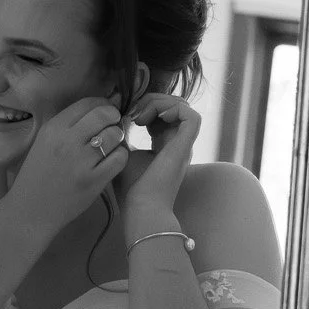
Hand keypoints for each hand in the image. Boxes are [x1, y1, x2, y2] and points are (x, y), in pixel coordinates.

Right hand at [8, 97, 129, 239]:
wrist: (29, 210)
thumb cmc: (37, 175)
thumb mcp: (45, 142)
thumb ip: (69, 125)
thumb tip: (102, 107)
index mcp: (53, 128)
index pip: (87, 103)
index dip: (102, 104)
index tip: (104, 114)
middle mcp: (67, 140)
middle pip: (104, 114)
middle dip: (113, 118)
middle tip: (112, 128)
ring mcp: (81, 161)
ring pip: (115, 135)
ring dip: (118, 138)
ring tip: (110, 147)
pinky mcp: (93, 180)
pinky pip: (120, 158)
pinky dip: (120, 157)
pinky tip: (111, 162)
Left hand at [118, 90, 200, 231]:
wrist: (142, 207)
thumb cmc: (131, 188)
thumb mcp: (123, 154)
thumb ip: (123, 134)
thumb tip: (117, 115)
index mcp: (163, 145)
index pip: (160, 115)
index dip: (145, 107)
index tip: (126, 115)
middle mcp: (176, 143)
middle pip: (171, 107)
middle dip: (151, 101)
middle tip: (132, 113)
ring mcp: (183, 144)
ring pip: (182, 107)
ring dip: (159, 103)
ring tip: (140, 117)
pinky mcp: (186, 146)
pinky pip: (192, 116)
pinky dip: (174, 109)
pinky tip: (156, 117)